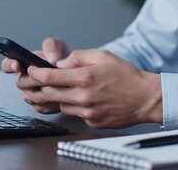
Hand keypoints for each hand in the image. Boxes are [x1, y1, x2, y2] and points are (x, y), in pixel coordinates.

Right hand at [0, 38, 69, 113]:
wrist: (75, 75)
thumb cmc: (64, 60)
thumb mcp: (59, 46)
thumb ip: (52, 46)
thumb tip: (51, 58)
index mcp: (24, 63)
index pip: (7, 65)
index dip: (9, 65)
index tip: (17, 64)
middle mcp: (25, 79)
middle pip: (21, 82)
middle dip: (35, 78)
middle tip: (48, 75)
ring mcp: (31, 94)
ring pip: (31, 96)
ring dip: (45, 90)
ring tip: (59, 84)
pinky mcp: (40, 106)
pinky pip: (41, 107)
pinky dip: (52, 101)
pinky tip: (62, 95)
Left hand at [27, 50, 162, 127]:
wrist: (145, 98)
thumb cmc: (127, 76)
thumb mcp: (103, 56)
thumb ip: (78, 57)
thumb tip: (60, 62)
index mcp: (84, 78)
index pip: (49, 77)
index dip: (36, 73)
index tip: (31, 70)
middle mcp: (83, 97)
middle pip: (49, 93)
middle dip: (41, 87)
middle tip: (40, 81)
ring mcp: (87, 112)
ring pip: (60, 104)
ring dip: (58, 96)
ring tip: (69, 88)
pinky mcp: (92, 122)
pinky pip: (74, 114)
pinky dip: (74, 106)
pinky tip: (84, 99)